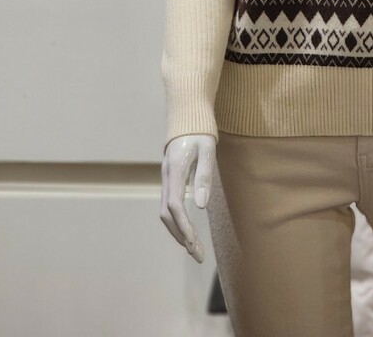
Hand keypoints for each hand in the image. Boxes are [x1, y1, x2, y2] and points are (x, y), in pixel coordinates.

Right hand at [160, 133, 215, 262]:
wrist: (188, 117)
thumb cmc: (200, 132)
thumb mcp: (207, 149)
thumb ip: (204, 176)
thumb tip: (201, 205)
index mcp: (175, 170)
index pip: (174, 205)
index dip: (183, 225)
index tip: (194, 242)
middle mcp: (166, 177)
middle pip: (166, 214)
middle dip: (181, 236)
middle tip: (197, 254)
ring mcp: (166, 179)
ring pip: (165, 213)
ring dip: (178, 232)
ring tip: (194, 249)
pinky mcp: (170, 180)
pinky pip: (169, 206)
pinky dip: (177, 222)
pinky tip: (188, 232)